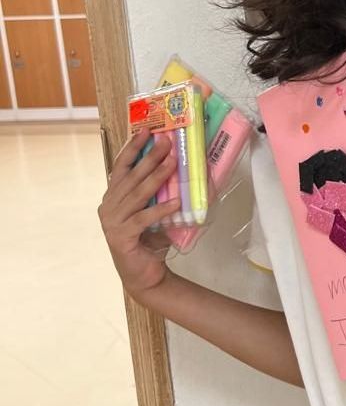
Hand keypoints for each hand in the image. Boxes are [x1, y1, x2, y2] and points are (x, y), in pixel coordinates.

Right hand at [98, 129, 180, 298]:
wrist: (144, 274)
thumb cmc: (149, 239)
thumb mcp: (151, 209)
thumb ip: (156, 190)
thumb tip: (177, 163)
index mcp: (112, 197)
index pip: (121, 167)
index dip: (132, 148)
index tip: (146, 130)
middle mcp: (108, 207)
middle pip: (131, 177)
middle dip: (149, 157)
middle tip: (166, 142)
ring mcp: (112, 222)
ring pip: (138, 194)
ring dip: (157, 177)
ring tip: (173, 163)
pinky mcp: (122, 237)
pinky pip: (144, 218)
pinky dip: (161, 209)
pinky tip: (176, 202)